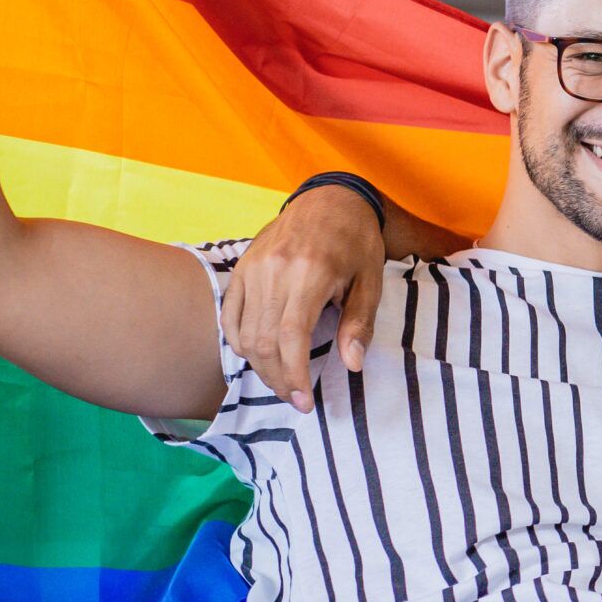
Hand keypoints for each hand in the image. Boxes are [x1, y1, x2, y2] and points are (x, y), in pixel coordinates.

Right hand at [222, 186, 386, 411]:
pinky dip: (238, 341)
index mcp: (310, 273)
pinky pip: (229, 315)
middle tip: (296, 399)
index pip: (290, 337)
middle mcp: (274, 270)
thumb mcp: (371, 280)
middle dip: (277, 379)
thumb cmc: (356, 241)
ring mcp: (252, 268)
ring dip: (259, 365)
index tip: (305, 402)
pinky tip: (258, 355)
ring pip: (243, 333)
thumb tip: (351, 365)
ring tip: (282, 380)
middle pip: (263, 341)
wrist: (330, 198)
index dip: (294, 375)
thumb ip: (358, 323)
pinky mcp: (241, 267)